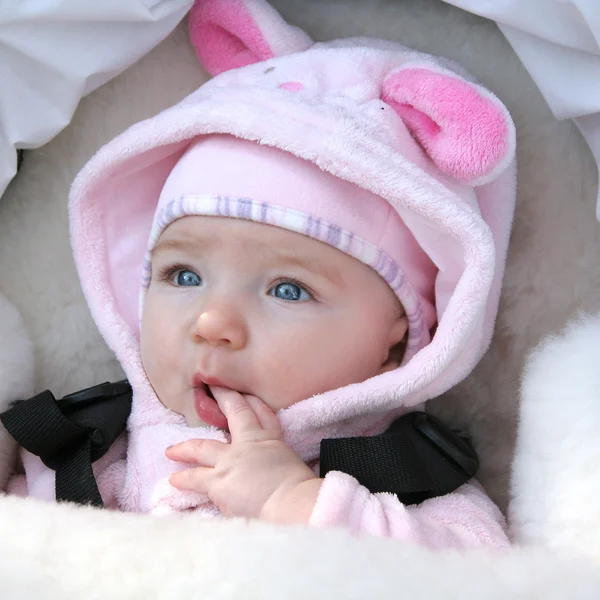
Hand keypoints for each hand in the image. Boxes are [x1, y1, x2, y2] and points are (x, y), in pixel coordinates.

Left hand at [166, 387, 321, 521]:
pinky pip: (195, 479)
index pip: (262, 414)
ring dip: (185, 448)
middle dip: (222, 398)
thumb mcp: (294, 467)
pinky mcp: (218, 481)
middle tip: (210, 390)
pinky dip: (184, 479)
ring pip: (201, 448)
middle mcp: (248, 445)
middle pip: (233, 414)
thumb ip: (278, 464)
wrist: (292, 504)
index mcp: (271, 440)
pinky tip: (174, 480)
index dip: (252, 400)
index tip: (242, 390)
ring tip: (171, 451)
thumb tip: (277, 475)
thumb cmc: (301, 491)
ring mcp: (230, 461)